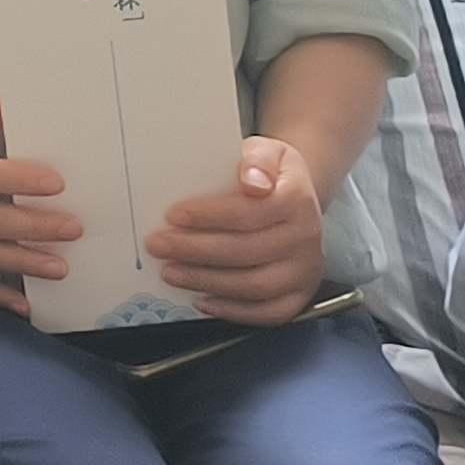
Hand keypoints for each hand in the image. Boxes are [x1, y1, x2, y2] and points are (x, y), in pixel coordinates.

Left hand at [148, 137, 325, 324]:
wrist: (298, 198)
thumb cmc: (271, 175)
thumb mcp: (267, 151)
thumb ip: (257, 159)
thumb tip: (252, 180)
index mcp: (297, 200)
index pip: (248, 213)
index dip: (208, 217)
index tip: (173, 216)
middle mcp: (306, 238)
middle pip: (246, 252)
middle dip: (195, 251)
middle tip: (159, 246)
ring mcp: (305, 270)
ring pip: (254, 286)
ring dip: (207, 282)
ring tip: (171, 272)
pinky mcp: (300, 294)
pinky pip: (268, 312)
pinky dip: (233, 311)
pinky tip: (202, 300)